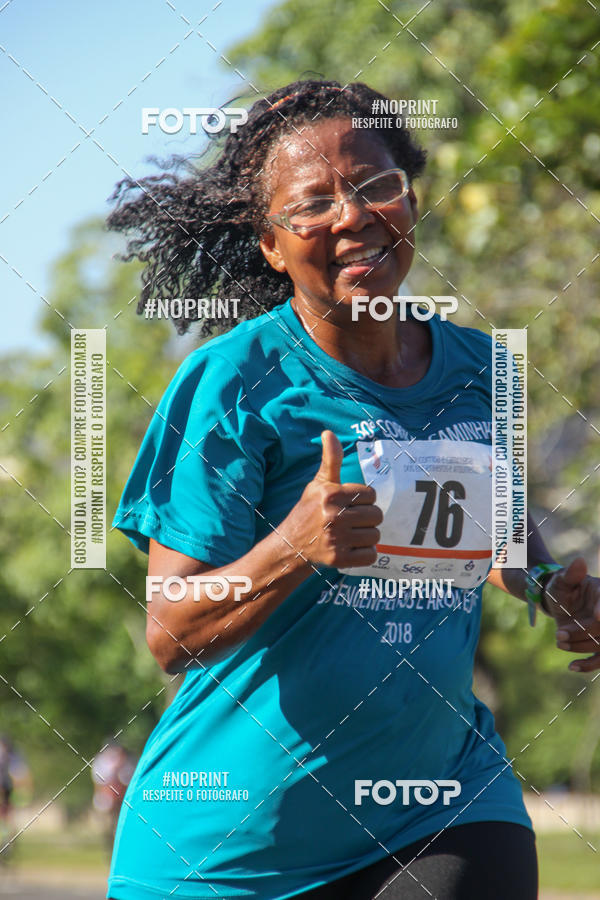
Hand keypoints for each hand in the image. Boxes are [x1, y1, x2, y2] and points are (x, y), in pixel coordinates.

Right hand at [281, 430, 382, 568]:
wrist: (291, 546)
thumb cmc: (309, 511)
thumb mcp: (318, 484)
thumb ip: (330, 460)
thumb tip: (328, 432)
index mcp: (331, 494)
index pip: (371, 494)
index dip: (363, 500)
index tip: (350, 504)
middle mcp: (333, 516)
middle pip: (376, 515)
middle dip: (367, 519)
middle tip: (351, 521)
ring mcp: (336, 539)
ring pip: (375, 536)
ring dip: (366, 537)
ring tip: (350, 535)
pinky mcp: (338, 559)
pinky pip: (371, 555)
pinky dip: (365, 554)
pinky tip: (351, 548)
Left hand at [544, 557, 599, 672]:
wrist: (558, 602)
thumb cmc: (561, 587)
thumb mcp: (562, 580)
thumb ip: (571, 574)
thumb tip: (579, 561)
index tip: (597, 616)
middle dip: (582, 632)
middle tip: (559, 634)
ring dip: (581, 647)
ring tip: (559, 642)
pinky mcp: (597, 643)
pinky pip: (599, 659)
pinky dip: (588, 665)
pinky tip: (572, 667)